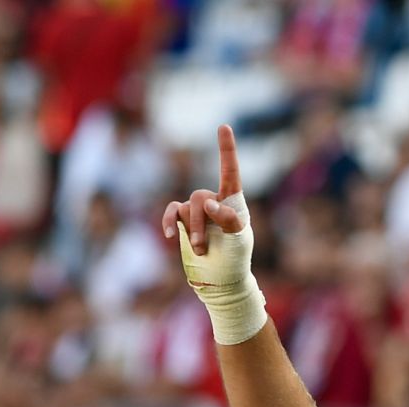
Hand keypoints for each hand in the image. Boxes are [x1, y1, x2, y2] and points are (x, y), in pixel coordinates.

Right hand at [161, 124, 244, 256]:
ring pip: (186, 208)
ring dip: (192, 229)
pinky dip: (169, 221)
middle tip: (204, 247)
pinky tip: (170, 235)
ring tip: (200, 250)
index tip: (224, 126)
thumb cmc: (235, 257)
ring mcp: (197, 211)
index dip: (226, 149)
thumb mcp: (239, 239)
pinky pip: (173, 212)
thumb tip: (208, 203)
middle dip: (199, 224)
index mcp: (233, 201)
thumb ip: (228, 219)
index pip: (229, 171)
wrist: (221, 277)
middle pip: (199, 198)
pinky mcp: (184, 221)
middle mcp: (214, 201)